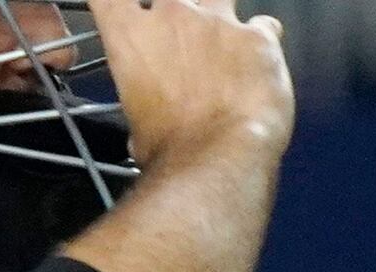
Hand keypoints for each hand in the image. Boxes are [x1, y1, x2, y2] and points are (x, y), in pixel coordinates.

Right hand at [90, 0, 294, 169]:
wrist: (217, 153)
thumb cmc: (167, 147)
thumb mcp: (135, 125)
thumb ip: (144, 102)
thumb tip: (152, 116)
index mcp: (132, 37)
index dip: (112, 4)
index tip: (115, 9)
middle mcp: (175, 17)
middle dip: (170, 8)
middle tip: (174, 31)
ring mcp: (221, 21)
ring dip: (215, 12)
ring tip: (216, 38)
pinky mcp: (259, 36)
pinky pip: (263, 25)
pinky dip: (260, 38)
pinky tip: (256, 58)